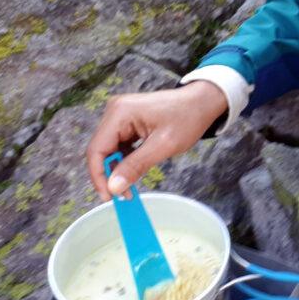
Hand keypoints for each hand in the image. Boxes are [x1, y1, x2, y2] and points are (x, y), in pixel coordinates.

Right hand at [86, 81, 228, 200]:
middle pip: (101, 150)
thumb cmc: (187, 117)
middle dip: (109, 174)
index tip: (108, 196)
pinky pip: (119, 145)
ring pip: (109, 149)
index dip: (99, 176)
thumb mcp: (163, 145)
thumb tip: (113, 186)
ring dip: (117, 169)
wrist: (202, 102)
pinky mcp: (128, 121)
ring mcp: (121, 115)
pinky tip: (134, 171)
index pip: (96, 149)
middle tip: (122, 195)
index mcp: (120, 113)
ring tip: (130, 187)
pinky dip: (125, 160)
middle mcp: (115, 111)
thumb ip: (136, 166)